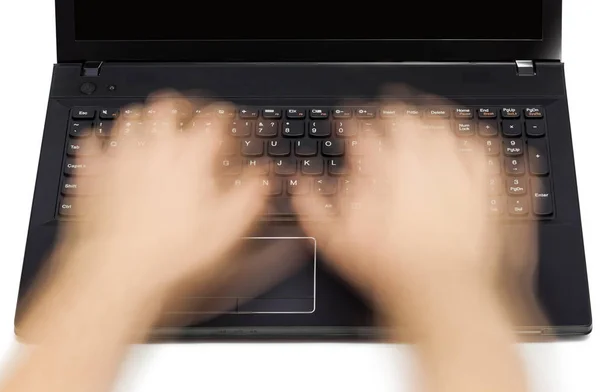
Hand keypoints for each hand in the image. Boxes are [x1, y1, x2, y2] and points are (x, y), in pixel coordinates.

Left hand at [35, 94, 265, 324]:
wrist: (117, 276)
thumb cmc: (172, 256)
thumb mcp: (229, 228)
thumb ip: (252, 194)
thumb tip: (263, 175)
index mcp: (191, 154)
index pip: (215, 117)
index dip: (227, 117)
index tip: (231, 123)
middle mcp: (155, 146)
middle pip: (169, 105)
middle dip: (184, 107)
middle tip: (192, 115)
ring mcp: (119, 157)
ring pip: (132, 117)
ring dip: (146, 118)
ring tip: (155, 128)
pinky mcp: (92, 174)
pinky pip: (93, 142)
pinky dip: (103, 141)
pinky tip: (109, 147)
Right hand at [295, 99, 538, 323]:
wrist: (441, 290)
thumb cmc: (389, 267)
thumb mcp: (334, 239)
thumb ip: (312, 203)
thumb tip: (302, 181)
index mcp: (380, 164)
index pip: (360, 126)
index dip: (351, 121)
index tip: (348, 123)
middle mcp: (418, 157)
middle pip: (402, 114)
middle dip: (389, 110)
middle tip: (383, 113)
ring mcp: (454, 166)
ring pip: (441, 122)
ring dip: (428, 115)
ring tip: (421, 116)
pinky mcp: (483, 181)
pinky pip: (479, 144)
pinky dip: (469, 136)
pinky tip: (465, 137)